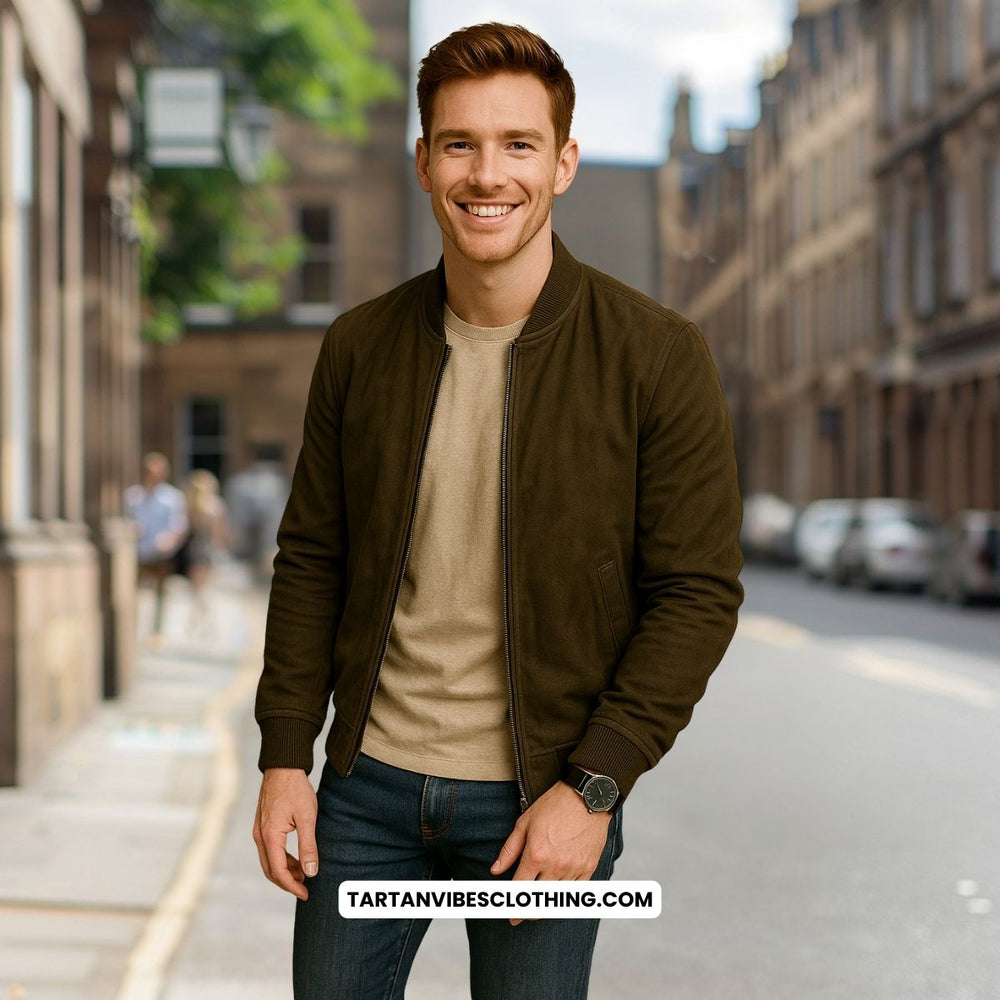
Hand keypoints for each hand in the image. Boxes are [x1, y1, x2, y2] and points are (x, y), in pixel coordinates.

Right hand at [252, 767, 318, 900]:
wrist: (283, 766)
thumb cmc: (296, 789)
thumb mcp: (307, 817)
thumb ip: (308, 845)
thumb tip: (311, 871)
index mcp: (270, 837)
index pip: (278, 872)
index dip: (292, 886)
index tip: (306, 894)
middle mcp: (260, 836)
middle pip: (270, 870)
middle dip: (287, 883)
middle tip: (305, 889)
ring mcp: (259, 831)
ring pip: (269, 861)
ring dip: (285, 871)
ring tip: (304, 875)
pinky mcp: (262, 825)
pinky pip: (269, 850)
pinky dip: (282, 860)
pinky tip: (296, 860)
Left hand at [491, 781, 612, 924]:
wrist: (587, 796)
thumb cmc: (554, 805)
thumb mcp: (525, 823)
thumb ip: (509, 849)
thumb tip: (495, 870)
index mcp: (535, 855)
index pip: (520, 890)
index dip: (512, 905)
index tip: (509, 913)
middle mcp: (555, 866)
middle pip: (538, 901)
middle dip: (527, 912)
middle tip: (521, 914)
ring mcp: (574, 869)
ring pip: (557, 899)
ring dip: (546, 905)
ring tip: (538, 906)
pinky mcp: (589, 868)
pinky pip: (576, 892)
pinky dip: (566, 897)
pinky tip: (559, 896)